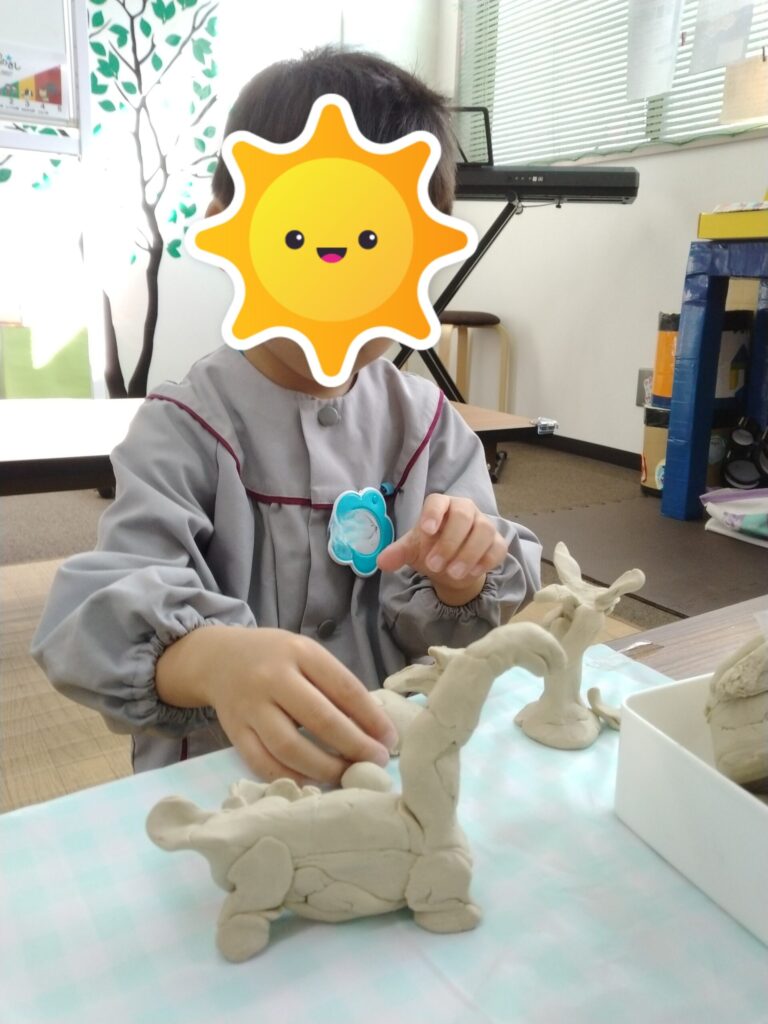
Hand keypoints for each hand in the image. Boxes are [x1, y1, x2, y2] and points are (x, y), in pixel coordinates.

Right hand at [156, 625, 397, 784]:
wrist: (218, 658)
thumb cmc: (276, 658)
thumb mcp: (307, 656)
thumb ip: (335, 685)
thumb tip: (375, 729)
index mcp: (300, 653)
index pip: (344, 688)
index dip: (371, 718)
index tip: (390, 739)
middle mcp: (273, 677)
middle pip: (321, 720)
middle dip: (355, 746)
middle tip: (376, 761)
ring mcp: (251, 706)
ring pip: (291, 747)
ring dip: (325, 767)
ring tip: (347, 774)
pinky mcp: (234, 732)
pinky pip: (263, 763)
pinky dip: (292, 777)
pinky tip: (313, 781)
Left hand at [376, 493, 506, 604]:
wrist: (452, 566)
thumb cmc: (431, 548)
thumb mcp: (413, 550)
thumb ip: (399, 553)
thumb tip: (382, 562)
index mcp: (442, 506)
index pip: (438, 501)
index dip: (433, 513)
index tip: (426, 531)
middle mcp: (465, 510)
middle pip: (463, 515)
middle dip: (449, 542)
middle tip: (434, 565)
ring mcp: (484, 525)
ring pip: (484, 531)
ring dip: (468, 553)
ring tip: (452, 573)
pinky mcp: (497, 542)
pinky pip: (498, 547)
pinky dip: (486, 560)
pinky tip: (472, 573)